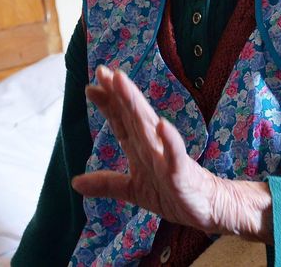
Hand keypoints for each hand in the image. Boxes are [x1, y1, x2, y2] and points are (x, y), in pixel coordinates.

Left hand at [72, 66, 273, 241]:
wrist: (206, 209)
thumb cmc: (171, 193)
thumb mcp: (133, 190)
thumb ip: (106, 183)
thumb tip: (74, 182)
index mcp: (140, 147)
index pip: (121, 121)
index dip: (107, 103)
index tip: (91, 86)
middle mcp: (153, 146)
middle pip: (133, 116)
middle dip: (119, 93)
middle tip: (105, 72)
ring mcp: (167, 157)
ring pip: (149, 128)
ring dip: (136, 105)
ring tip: (123, 84)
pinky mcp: (182, 173)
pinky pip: (175, 155)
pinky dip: (169, 141)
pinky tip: (163, 125)